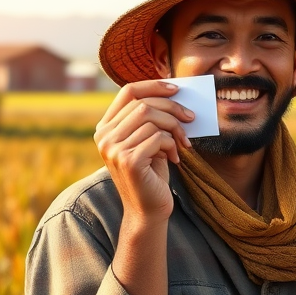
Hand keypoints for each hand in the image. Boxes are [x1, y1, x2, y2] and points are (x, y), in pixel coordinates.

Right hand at [94, 80, 194, 225]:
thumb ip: (152, 119)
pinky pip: (158, 138)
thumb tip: (176, 94)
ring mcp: (113, 148)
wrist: (149, 209)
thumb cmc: (152, 173)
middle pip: (144, 104)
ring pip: (152, 119)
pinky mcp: (128, 160)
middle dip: (173, 109)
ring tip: (182, 143)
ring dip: (175, 129)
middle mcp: (104, 136)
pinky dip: (173, 144)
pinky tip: (175, 158)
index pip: (128, 92)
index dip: (154, 86)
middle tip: (191, 118)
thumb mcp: (149, 141)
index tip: (176, 88)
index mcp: (106, 128)